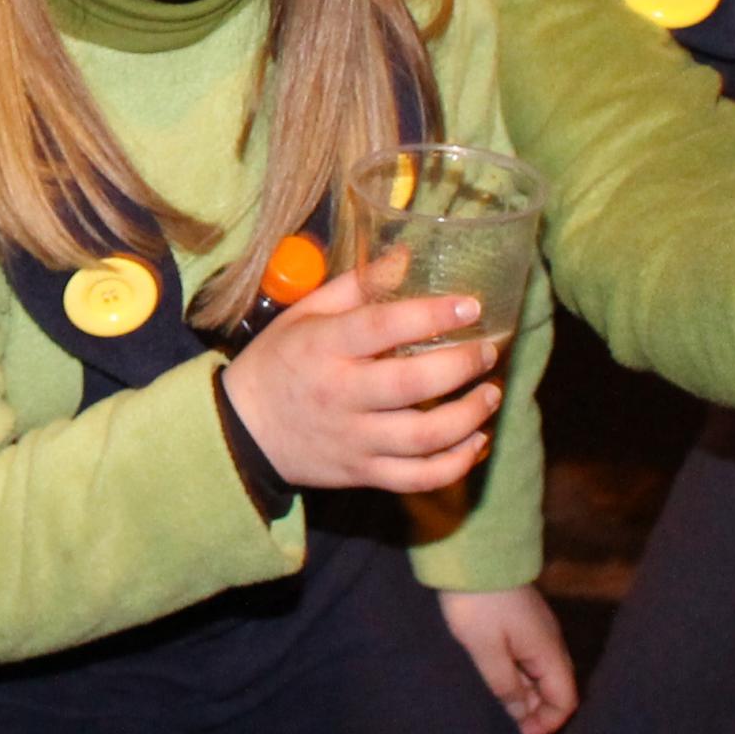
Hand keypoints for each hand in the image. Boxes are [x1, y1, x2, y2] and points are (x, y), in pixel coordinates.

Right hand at [217, 265, 498, 493]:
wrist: (243, 431)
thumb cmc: (279, 361)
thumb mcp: (304, 314)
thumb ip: (356, 287)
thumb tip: (405, 255)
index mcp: (324, 347)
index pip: (382, 326)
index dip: (431, 315)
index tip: (471, 306)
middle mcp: (341, 395)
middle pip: (412, 384)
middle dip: (462, 366)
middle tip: (487, 352)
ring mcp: (354, 439)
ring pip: (423, 437)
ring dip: (469, 416)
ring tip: (491, 394)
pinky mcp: (362, 474)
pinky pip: (417, 478)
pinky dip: (455, 464)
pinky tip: (475, 442)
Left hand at [438, 583, 579, 733]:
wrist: (470, 555)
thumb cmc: (478, 605)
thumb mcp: (486, 651)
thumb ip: (505, 686)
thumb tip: (519, 713)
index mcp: (548, 652)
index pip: (565, 700)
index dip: (546, 722)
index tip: (516, 732)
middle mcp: (549, 643)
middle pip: (552, 689)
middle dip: (530, 710)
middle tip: (497, 719)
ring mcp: (534, 631)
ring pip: (536, 675)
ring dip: (518, 692)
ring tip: (489, 701)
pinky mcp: (519, 623)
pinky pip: (523, 659)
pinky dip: (511, 674)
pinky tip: (488, 678)